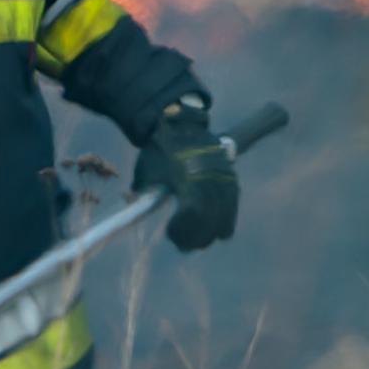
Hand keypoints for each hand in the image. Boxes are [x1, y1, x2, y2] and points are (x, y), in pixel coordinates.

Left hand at [133, 97, 238, 250]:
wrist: (183, 124)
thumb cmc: (160, 148)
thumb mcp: (147, 170)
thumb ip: (144, 193)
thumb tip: (137, 212)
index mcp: (187, 178)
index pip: (193, 213)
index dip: (183, 229)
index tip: (170, 233)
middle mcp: (210, 180)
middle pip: (210, 221)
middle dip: (196, 238)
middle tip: (182, 244)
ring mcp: (223, 180)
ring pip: (224, 217)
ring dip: (210, 233)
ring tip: (196, 241)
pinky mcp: (231, 180)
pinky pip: (232, 208)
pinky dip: (224, 222)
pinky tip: (215, 231)